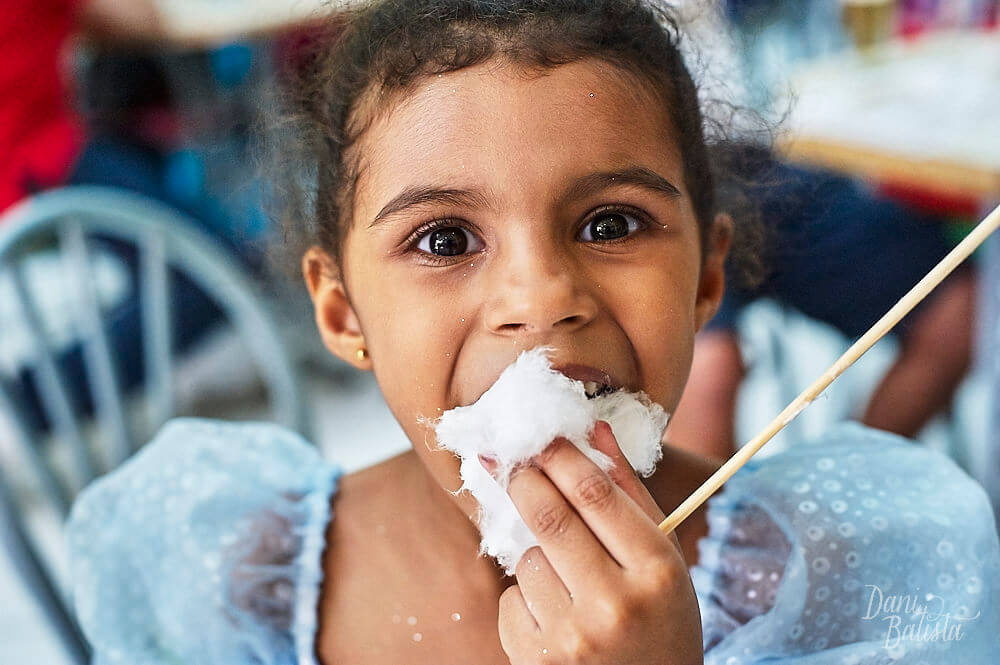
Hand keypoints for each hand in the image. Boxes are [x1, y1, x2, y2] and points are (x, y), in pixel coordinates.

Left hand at [490, 421, 702, 664]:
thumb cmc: (658, 620)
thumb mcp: (663, 559)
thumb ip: (628, 492)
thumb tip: (593, 426)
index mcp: (656, 571)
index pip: (594, 493)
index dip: (561, 456)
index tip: (542, 437)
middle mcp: (615, 605)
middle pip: (548, 516)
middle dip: (525, 481)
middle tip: (518, 467)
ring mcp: (573, 638)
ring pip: (526, 559)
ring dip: (536, 555)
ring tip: (569, 582)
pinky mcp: (537, 662)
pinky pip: (510, 600)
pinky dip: (525, 599)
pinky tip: (556, 618)